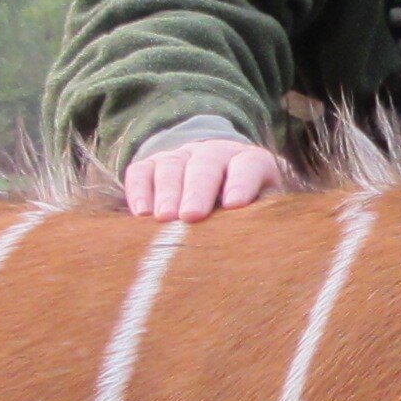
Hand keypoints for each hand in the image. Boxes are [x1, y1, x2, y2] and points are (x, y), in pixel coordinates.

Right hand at [124, 138, 285, 218]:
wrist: (217, 183)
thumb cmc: (245, 208)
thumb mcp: (262, 209)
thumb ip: (261, 220)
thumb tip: (254, 246)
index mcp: (249, 161)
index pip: (248, 166)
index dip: (242, 183)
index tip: (234, 204)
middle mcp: (214, 153)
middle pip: (205, 165)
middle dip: (198, 190)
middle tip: (191, 215)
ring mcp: (181, 156)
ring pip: (171, 165)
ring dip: (167, 191)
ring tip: (164, 217)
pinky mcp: (152, 165)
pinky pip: (141, 171)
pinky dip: (139, 190)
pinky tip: (141, 212)